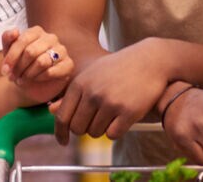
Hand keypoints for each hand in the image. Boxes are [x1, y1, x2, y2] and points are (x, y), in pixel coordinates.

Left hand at [0, 27, 74, 103]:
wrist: (31, 85)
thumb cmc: (20, 66)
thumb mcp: (8, 53)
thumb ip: (7, 39)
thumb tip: (15, 30)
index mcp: (36, 31)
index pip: (22, 40)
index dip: (11, 57)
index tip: (4, 70)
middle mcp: (51, 38)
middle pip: (31, 52)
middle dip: (19, 67)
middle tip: (13, 77)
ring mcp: (62, 50)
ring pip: (41, 62)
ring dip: (28, 74)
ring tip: (22, 79)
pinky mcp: (68, 64)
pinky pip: (51, 72)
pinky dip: (39, 78)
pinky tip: (35, 80)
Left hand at [48, 38, 170, 143]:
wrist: (150, 60)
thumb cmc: (119, 68)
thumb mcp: (92, 74)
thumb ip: (73, 94)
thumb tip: (51, 112)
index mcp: (80, 84)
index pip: (62, 117)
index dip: (60, 133)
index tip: (62, 141)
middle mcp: (92, 93)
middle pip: (77, 128)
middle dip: (84, 130)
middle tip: (95, 122)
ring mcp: (110, 102)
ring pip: (95, 133)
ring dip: (101, 130)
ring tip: (112, 116)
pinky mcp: (128, 111)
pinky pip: (113, 134)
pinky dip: (116, 131)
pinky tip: (121, 119)